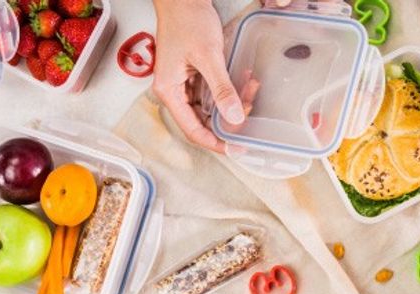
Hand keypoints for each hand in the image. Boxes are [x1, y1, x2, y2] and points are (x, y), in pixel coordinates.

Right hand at [151, 0, 246, 152]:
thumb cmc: (187, 20)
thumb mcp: (208, 57)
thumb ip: (222, 89)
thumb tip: (235, 117)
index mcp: (169, 91)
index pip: (192, 130)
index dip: (214, 142)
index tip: (234, 148)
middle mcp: (173, 91)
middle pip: (201, 121)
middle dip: (227, 118)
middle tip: (249, 111)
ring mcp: (182, 83)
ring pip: (209, 106)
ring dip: (231, 102)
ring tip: (250, 89)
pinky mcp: (192, 74)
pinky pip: (212, 91)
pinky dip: (229, 89)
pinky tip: (243, 80)